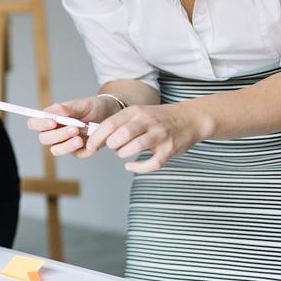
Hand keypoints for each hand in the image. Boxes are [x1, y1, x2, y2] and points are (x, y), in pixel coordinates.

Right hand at [27, 96, 118, 157]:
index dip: (39, 124)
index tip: (52, 122)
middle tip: (74, 129)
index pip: (34, 123)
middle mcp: (54, 132)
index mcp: (50, 119)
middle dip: (57, 135)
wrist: (112, 114)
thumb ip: (68, 108)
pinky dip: (84, 150)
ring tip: (80, 139)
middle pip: (44, 139)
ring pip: (56, 150)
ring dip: (67, 146)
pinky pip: (77, 155)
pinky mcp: (78, 151)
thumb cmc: (93, 107)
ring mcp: (65, 143)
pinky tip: (92, 143)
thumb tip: (54, 109)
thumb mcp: (82, 104)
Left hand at [86, 104, 206, 172]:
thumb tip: (95, 135)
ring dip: (123, 154)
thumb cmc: (158, 119)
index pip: (110, 124)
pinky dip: (138, 168)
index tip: (90, 146)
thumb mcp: (138, 113)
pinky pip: (152, 163)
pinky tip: (131, 166)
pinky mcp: (169, 150)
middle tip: (113, 147)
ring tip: (122, 153)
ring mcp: (160, 136)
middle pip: (122, 134)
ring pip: (135, 147)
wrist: (190, 118)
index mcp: (136, 112)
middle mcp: (147, 122)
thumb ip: (119, 123)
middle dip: (112, 145)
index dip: (97, 137)